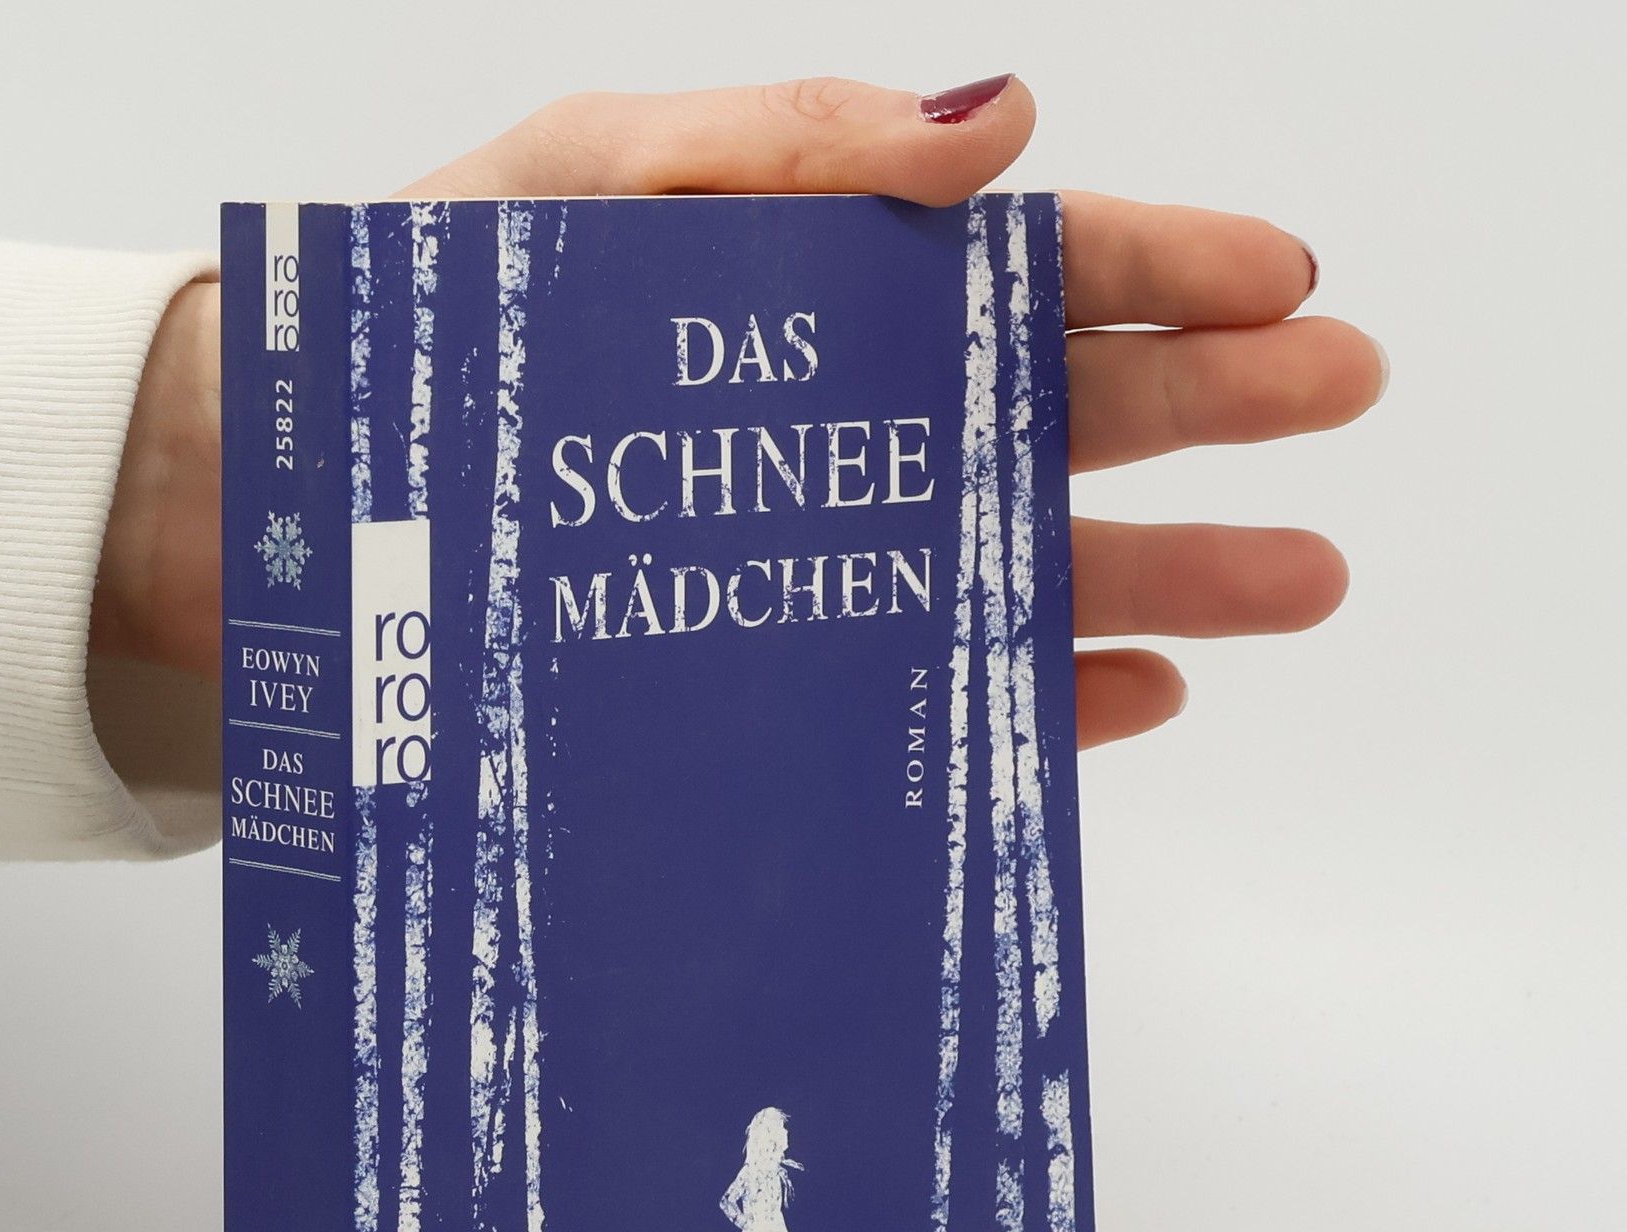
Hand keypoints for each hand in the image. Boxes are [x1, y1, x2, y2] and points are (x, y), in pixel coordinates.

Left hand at [95, 76, 1385, 751]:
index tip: (1289, 284)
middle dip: (1215, 409)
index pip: (1023, 269)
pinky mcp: (773, 688)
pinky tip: (1125, 700)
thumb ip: (785, 150)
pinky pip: (931, 695)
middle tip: (1342, 408)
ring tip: (1297, 582)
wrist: (299, 510)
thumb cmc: (431, 339)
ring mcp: (816, 567)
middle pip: (1060, 416)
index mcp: (810, 289)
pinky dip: (1032, 698)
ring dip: (1168, 577)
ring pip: (1026, 565)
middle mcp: (834, 432)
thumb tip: (1001, 122)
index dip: (1165, 269)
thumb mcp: (589, 187)